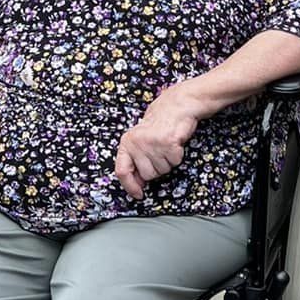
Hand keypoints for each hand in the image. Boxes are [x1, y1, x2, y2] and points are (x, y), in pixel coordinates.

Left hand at [115, 82, 202, 200]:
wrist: (177, 105)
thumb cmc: (159, 123)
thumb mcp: (140, 140)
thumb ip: (135, 160)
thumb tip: (136, 185)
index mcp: (127, 143)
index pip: (122, 171)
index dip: (130, 186)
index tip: (138, 194)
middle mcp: (137, 143)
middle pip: (147, 175)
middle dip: (156, 168)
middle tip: (160, 151)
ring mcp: (152, 143)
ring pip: (162, 170)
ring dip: (168, 161)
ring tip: (167, 145)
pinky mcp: (168, 143)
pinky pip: (175, 162)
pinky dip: (177, 155)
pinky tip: (175, 142)